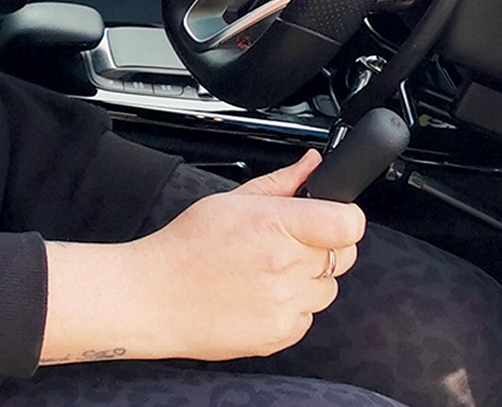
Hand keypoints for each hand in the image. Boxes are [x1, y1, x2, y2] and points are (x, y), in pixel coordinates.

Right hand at [39, 151, 365, 364]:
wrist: (153, 298)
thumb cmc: (186, 247)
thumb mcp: (230, 201)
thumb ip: (280, 183)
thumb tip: (313, 165)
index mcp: (275, 226)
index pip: (348, 223)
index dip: (344, 218)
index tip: (332, 219)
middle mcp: (285, 267)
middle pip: (342, 256)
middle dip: (322, 247)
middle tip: (286, 245)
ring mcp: (284, 306)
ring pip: (326, 288)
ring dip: (307, 279)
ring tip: (265, 273)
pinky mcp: (279, 335)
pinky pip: (307, 317)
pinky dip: (291, 307)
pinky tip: (258, 296)